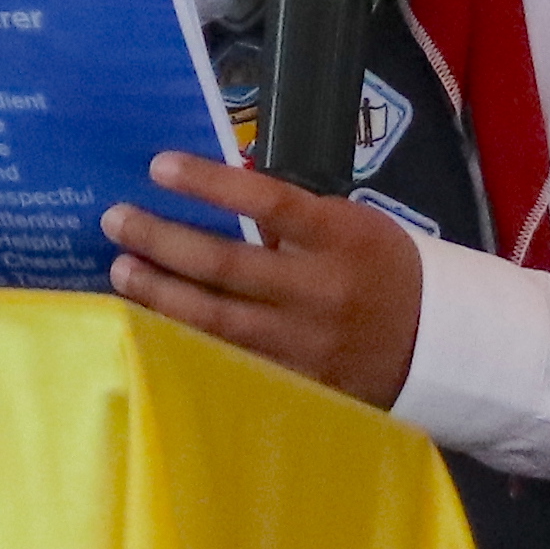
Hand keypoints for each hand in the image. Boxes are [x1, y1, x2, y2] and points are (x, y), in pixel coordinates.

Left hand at [102, 153, 423, 407]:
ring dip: (159, 292)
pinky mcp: (295, 382)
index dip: (208, 183)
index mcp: (339, 237)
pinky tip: (148, 322)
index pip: (266, 201)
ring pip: (215, 319)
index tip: (157, 166)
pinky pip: (227, 360)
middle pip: (225, 264)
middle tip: (116, 220)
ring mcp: (305, 343)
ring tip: (120, 271)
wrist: (433, 342)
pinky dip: (183, 339)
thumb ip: (290, 218)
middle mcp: (320, 290)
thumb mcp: (349, 225)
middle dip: (161, 240)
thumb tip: (210, 199)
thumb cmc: (379, 267)